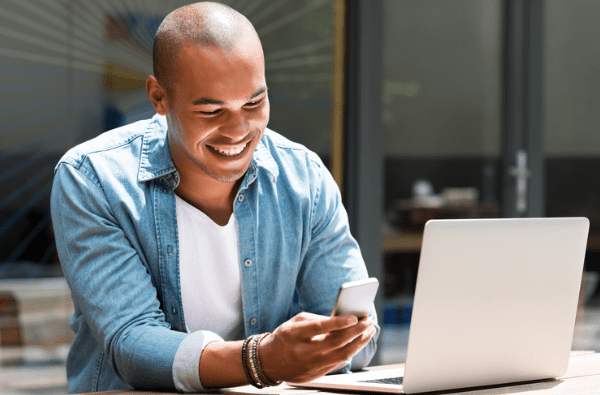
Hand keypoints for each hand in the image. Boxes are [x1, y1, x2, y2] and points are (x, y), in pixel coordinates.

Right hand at [258, 312, 375, 382]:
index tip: (354, 317)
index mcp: (294, 335)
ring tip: (368, 332)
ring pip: (341, 356)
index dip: (339, 322)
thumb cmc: (284, 337)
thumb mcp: (294, 322)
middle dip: (356, 332)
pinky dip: (350, 352)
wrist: (268, 362)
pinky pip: (337, 363)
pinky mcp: (315, 375)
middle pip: (335, 343)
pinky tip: (357, 343)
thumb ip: (316, 320)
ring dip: (358, 343)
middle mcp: (303, 352)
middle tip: (367, 322)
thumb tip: (340, 319)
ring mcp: (310, 366)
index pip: (320, 328)